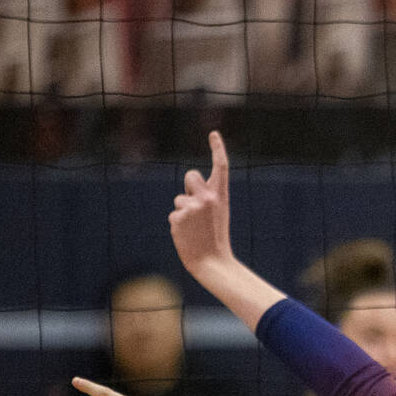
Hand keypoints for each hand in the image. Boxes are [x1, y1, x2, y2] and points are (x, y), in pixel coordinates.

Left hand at [170, 131, 235, 278]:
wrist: (212, 261)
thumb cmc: (216, 238)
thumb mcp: (218, 213)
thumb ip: (206, 198)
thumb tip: (186, 192)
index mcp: (221, 196)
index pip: (221, 167)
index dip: (218, 148)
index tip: (213, 133)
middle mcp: (207, 197)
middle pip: (190, 176)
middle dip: (189, 186)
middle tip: (195, 205)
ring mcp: (191, 207)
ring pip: (179, 199)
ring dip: (183, 212)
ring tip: (195, 229)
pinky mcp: (177, 217)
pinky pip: (174, 215)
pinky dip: (178, 225)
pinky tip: (187, 235)